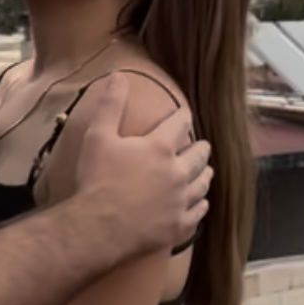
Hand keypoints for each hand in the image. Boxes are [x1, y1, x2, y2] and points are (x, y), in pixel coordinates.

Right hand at [74, 74, 211, 257]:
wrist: (98, 227)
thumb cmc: (97, 180)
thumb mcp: (98, 136)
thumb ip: (110, 105)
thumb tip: (119, 77)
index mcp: (160, 148)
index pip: (180, 124)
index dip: (183, 116)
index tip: (184, 114)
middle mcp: (177, 173)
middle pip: (199, 155)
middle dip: (201, 148)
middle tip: (202, 145)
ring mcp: (180, 202)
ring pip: (202, 184)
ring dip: (205, 175)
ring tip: (206, 171)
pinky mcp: (178, 226)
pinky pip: (198, 214)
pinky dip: (201, 206)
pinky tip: (201, 204)